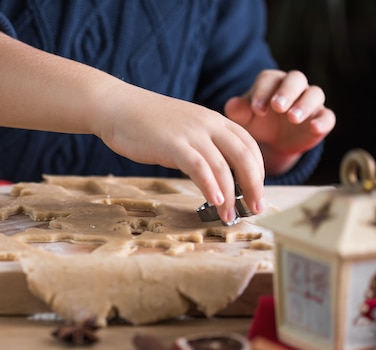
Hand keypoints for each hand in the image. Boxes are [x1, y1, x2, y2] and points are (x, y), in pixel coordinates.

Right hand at [94, 83, 265, 223]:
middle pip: (244, 156)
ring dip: (232, 194)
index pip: (248, 144)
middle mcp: (208, 124)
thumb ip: (200, 144)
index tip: (257, 190)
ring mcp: (191, 134)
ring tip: (231, 216)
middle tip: (257, 208)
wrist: (117, 106)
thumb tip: (212, 171)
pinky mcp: (173, 144)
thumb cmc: (145, 121)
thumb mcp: (183, 128)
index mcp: (213, 119)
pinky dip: (210, 186)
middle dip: (254, 185)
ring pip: (223, 165)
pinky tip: (215, 201)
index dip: (258, 169)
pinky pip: (199, 167)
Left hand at [224, 70, 335, 174]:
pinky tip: (314, 128)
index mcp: (271, 82)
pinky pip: (327, 116)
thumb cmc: (255, 122)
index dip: (263, 92)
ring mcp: (310, 102)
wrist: (271, 143)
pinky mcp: (321, 118)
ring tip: (292, 118)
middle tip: (277, 106)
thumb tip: (232, 105)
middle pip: (296, 79)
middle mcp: (293, 87)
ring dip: (304, 105)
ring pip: (314, 94)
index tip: (256, 109)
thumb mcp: (242, 118)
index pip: (269, 79)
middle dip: (287, 92)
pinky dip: (323, 120)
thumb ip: (236, 110)